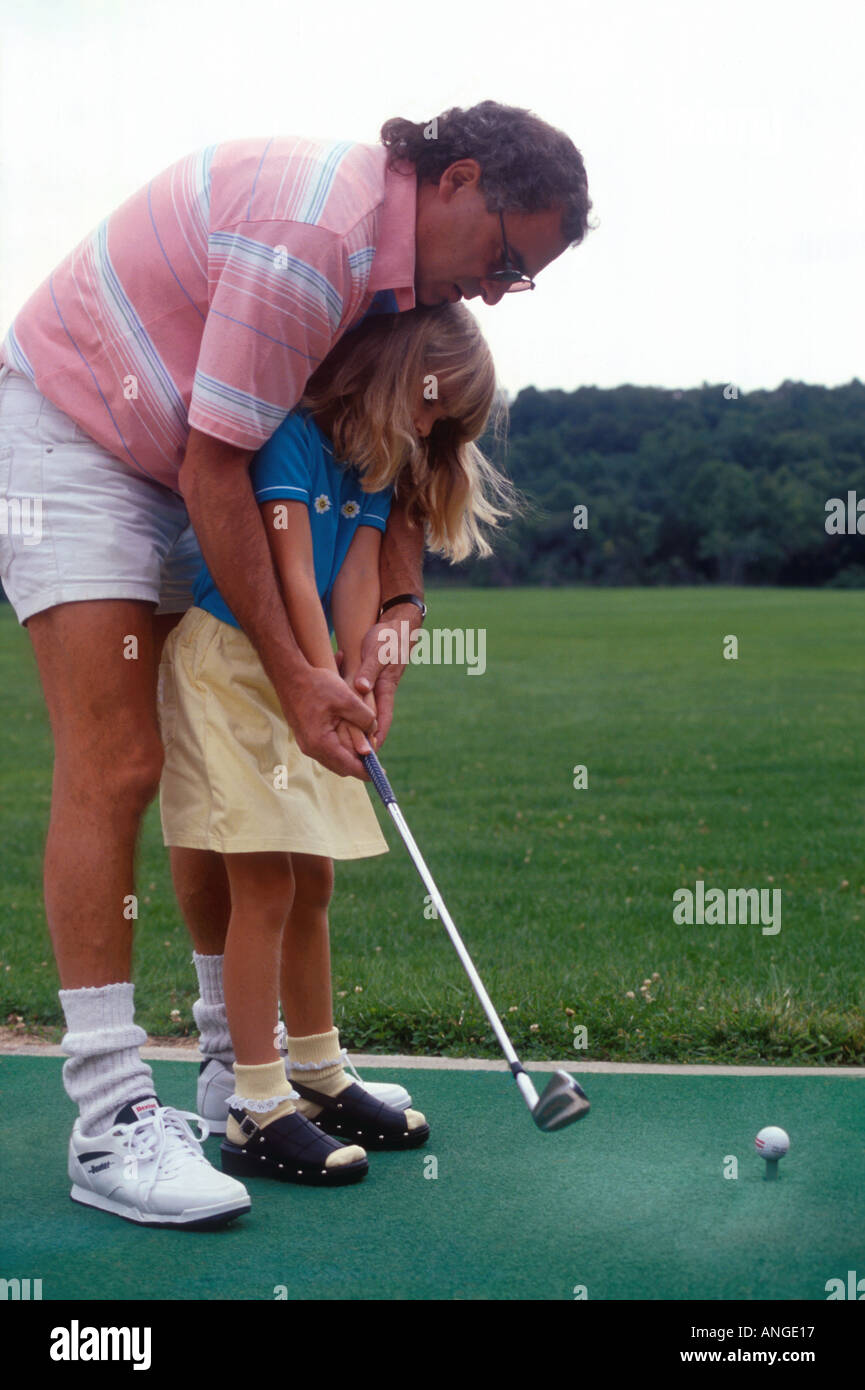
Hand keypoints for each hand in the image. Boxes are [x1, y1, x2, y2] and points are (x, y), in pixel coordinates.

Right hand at [278, 665, 375, 778]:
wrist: (289, 675)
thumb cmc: (316, 684)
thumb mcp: (346, 698)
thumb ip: (364, 718)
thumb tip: (374, 732)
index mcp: (321, 742)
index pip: (348, 766)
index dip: (366, 771)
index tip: (381, 773)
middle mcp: (311, 748)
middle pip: (340, 767)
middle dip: (358, 765)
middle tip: (375, 758)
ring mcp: (306, 744)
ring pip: (332, 760)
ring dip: (349, 757)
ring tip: (365, 748)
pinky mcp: (305, 737)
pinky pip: (326, 751)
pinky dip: (339, 749)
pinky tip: (350, 738)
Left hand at [352, 604, 421, 746]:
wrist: (395, 625)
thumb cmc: (388, 638)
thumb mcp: (378, 652)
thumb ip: (369, 670)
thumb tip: (360, 688)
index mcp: (386, 689)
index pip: (382, 720)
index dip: (376, 738)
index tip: (368, 755)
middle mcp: (380, 692)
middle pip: (370, 722)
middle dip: (362, 739)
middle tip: (350, 757)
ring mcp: (373, 687)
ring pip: (361, 712)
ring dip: (352, 725)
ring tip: (340, 743)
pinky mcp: (366, 681)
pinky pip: (356, 699)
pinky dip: (347, 707)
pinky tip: (335, 714)